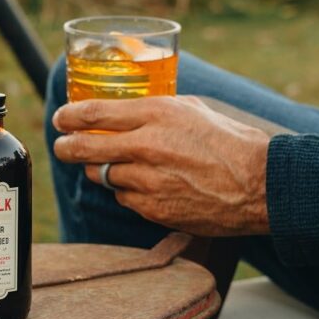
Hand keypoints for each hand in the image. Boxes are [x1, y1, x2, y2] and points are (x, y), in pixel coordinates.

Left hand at [52, 96, 269, 235]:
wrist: (258, 185)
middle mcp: (145, 146)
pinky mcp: (153, 208)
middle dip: (66, 147)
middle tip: (62, 147)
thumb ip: (155, 110)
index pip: (94, 113)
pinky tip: (145, 186)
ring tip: (112, 165)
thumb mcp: (191, 110)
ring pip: (103, 175)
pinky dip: (129, 192)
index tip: (60, 119)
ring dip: (102, 170)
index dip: (69, 117)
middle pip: (84, 148)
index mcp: (155, 114)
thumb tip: (127, 112)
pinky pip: (125, 199)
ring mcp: (147, 180)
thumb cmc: (229, 142)